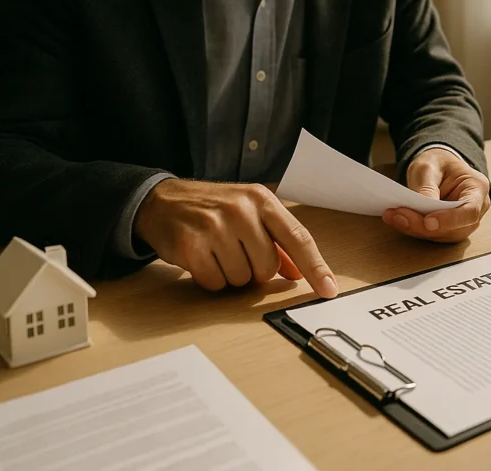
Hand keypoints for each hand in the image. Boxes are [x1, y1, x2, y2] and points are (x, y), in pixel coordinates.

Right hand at [134, 179, 337, 296]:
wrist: (161, 200)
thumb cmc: (211, 209)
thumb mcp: (248, 213)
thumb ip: (276, 241)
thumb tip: (299, 273)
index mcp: (262, 199)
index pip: (298, 238)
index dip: (316, 268)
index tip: (329, 290)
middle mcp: (241, 210)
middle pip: (268, 267)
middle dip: (254, 269)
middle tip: (235, 250)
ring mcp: (215, 227)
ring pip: (242, 279)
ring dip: (231, 274)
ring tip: (215, 251)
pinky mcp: (191, 246)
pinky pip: (216, 283)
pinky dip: (210, 278)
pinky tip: (200, 258)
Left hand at [382, 147, 490, 242]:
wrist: (438, 167)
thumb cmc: (438, 163)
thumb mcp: (429, 166)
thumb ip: (428, 187)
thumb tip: (424, 208)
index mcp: (477, 188)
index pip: (470, 211)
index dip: (450, 219)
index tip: (428, 221)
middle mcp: (475, 209)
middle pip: (454, 228)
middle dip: (424, 226)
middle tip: (399, 215)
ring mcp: (462, 223)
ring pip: (442, 235)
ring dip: (415, 229)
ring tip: (393, 216)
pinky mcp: (448, 230)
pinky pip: (432, 235)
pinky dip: (413, 229)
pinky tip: (397, 220)